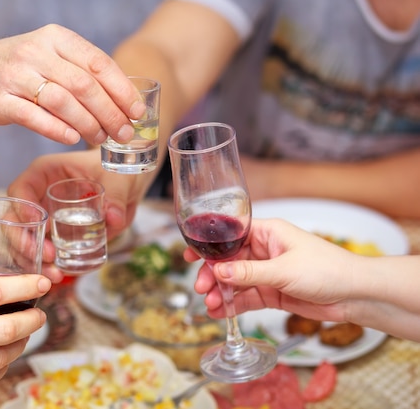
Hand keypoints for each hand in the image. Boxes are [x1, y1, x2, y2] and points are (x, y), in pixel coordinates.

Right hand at [0, 24, 145, 145]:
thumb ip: (83, 72)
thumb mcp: (53, 56)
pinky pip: (34, 118)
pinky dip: (58, 130)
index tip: (137, 111)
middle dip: (109, 112)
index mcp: (56, 38)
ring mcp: (15, 76)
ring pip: (61, 102)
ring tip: (100, 139)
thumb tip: (125, 103)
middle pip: (83, 85)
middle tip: (123, 132)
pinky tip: (73, 138)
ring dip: (87, 124)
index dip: (122, 90)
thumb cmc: (24, 67)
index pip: (98, 63)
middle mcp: (35, 52)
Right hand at [7, 149, 149, 280]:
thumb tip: (113, 218)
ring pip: (22, 241)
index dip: (23, 207)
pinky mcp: (52, 236)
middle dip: (25, 242)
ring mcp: (42, 218)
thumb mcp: (118, 179)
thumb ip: (116, 196)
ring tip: (54, 274)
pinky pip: (39, 253)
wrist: (124, 186)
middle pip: (14, 220)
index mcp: (45, 173)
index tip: (39, 224)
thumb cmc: (115, 171)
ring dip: (33, 261)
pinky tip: (57, 276)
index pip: (21, 189)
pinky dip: (43, 267)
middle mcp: (37, 196)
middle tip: (49, 256)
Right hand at [191, 218, 358, 321]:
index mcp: (268, 233)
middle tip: (202, 288)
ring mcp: (267, 272)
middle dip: (213, 274)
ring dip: (221, 293)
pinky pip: (247, 297)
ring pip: (235, 281)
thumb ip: (248, 272)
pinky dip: (234, 305)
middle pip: (229, 260)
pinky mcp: (272, 292)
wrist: (355, 295)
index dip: (209, 244)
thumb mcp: (283, 270)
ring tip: (210, 305)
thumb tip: (218, 272)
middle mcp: (265, 250)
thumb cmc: (327, 269)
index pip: (231, 234)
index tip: (191, 254)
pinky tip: (221, 313)